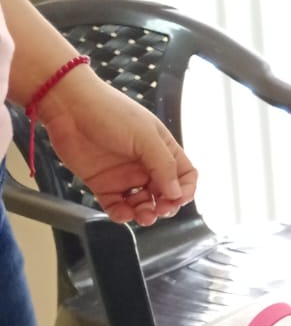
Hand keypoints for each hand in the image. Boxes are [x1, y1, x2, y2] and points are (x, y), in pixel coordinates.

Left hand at [39, 70, 196, 226]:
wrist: (71, 109)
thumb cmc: (110, 112)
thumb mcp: (145, 136)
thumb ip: (163, 166)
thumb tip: (177, 194)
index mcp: (161, 148)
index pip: (184, 174)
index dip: (185, 190)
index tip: (177, 199)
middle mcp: (145, 163)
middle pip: (165, 193)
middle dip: (165, 206)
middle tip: (159, 211)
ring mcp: (124, 175)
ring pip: (142, 203)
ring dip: (145, 213)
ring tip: (141, 216)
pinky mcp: (103, 184)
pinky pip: (116, 206)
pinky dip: (121, 214)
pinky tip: (122, 213)